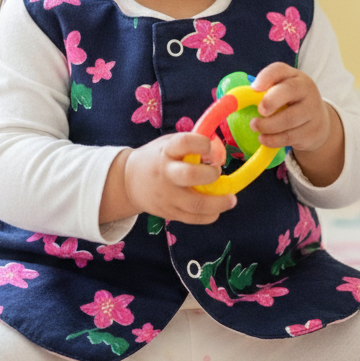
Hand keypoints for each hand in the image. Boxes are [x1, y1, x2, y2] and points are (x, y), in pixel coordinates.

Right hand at [99, 133, 236, 226]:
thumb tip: (220, 153)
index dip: (203, 143)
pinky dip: (210, 215)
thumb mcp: (169, 144)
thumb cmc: (158, 158)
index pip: (184, 142)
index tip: (210, 146)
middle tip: (217, 172)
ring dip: (218, 203)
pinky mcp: (169, 212)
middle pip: (189, 175)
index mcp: (166, 151)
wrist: (128, 181)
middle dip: (211, 174)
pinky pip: (194, 218)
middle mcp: (165, 173)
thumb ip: (192, 146)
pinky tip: (216, 209)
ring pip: (196, 204)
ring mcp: (167, 196)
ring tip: (231, 199)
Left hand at [250, 63, 344, 186]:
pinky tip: (264, 139)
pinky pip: (290, 136)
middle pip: (290, 90)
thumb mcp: (280, 92)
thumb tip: (232, 99)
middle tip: (259, 111)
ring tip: (255, 127)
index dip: (266, 77)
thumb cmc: (290, 104)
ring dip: (268, 125)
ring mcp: (311, 110)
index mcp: (294, 76)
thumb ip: (262, 92)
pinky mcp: (312, 131)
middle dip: (271, 101)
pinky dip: (274, 140)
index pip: (280, 70)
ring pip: (289, 118)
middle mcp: (305, 90)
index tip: (254, 88)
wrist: (318, 123)